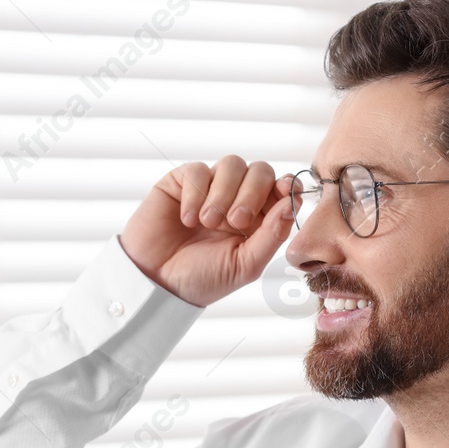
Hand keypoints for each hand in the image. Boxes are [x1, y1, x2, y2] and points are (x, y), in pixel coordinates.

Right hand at [119, 156, 295, 307]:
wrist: (157, 283)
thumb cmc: (202, 278)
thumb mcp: (245, 265)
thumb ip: (271, 236)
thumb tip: (291, 204)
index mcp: (258, 219)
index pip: (281, 188)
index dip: (285, 185)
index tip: (284, 191)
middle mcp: (237, 199)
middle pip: (260, 170)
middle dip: (253, 192)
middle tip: (236, 220)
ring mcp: (210, 188)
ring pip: (232, 164)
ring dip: (223, 193)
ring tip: (207, 223)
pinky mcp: (181, 182)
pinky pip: (198, 171)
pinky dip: (195, 195)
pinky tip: (187, 220)